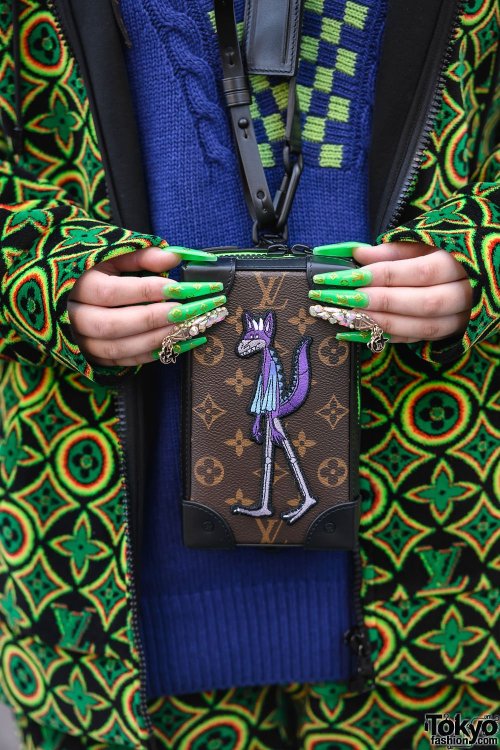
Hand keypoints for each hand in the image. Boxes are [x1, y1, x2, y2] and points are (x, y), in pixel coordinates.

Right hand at [68, 246, 226, 365]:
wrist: (64, 295)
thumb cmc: (93, 270)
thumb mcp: (111, 255)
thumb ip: (142, 255)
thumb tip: (175, 257)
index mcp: (77, 286)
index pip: (114, 291)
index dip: (152, 290)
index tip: (185, 286)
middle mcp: (74, 318)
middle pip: (116, 324)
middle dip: (159, 318)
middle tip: (194, 310)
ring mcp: (82, 342)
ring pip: (121, 348)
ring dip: (161, 338)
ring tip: (194, 326)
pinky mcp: (95, 357)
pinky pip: (126, 362)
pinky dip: (156, 353)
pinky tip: (184, 341)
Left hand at [309, 242, 472, 343]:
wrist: (467, 280)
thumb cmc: (438, 257)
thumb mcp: (421, 245)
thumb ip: (392, 250)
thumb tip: (358, 254)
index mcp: (457, 264)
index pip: (416, 271)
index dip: (379, 275)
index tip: (342, 276)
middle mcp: (461, 295)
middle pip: (420, 303)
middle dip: (375, 302)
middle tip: (337, 298)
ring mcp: (455, 319)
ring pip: (418, 327)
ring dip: (377, 322)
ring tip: (342, 315)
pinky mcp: (442, 336)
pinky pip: (411, 341)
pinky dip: (382, 337)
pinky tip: (351, 333)